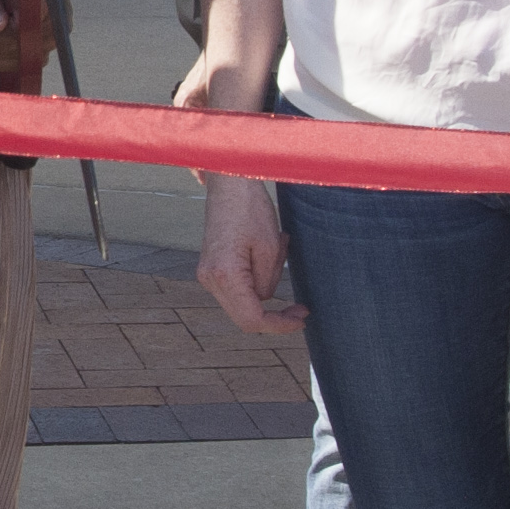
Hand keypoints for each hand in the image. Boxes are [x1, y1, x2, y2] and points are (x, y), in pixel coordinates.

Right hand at [170, 40, 296, 331]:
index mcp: (224, 274)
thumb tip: (267, 299)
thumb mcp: (271, 247)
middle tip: (302, 308)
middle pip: (245, 315)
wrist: (229, 183)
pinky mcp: (213, 267)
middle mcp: (210, 278)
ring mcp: (208, 273)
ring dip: (267, 286)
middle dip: (275, 314)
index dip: (279, 325)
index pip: (252, 318)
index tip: (301, 319)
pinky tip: (267, 249)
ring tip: (279, 249)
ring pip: (244, 301)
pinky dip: (258, 277)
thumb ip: (269, 281)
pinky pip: (240, 286)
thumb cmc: (250, 208)